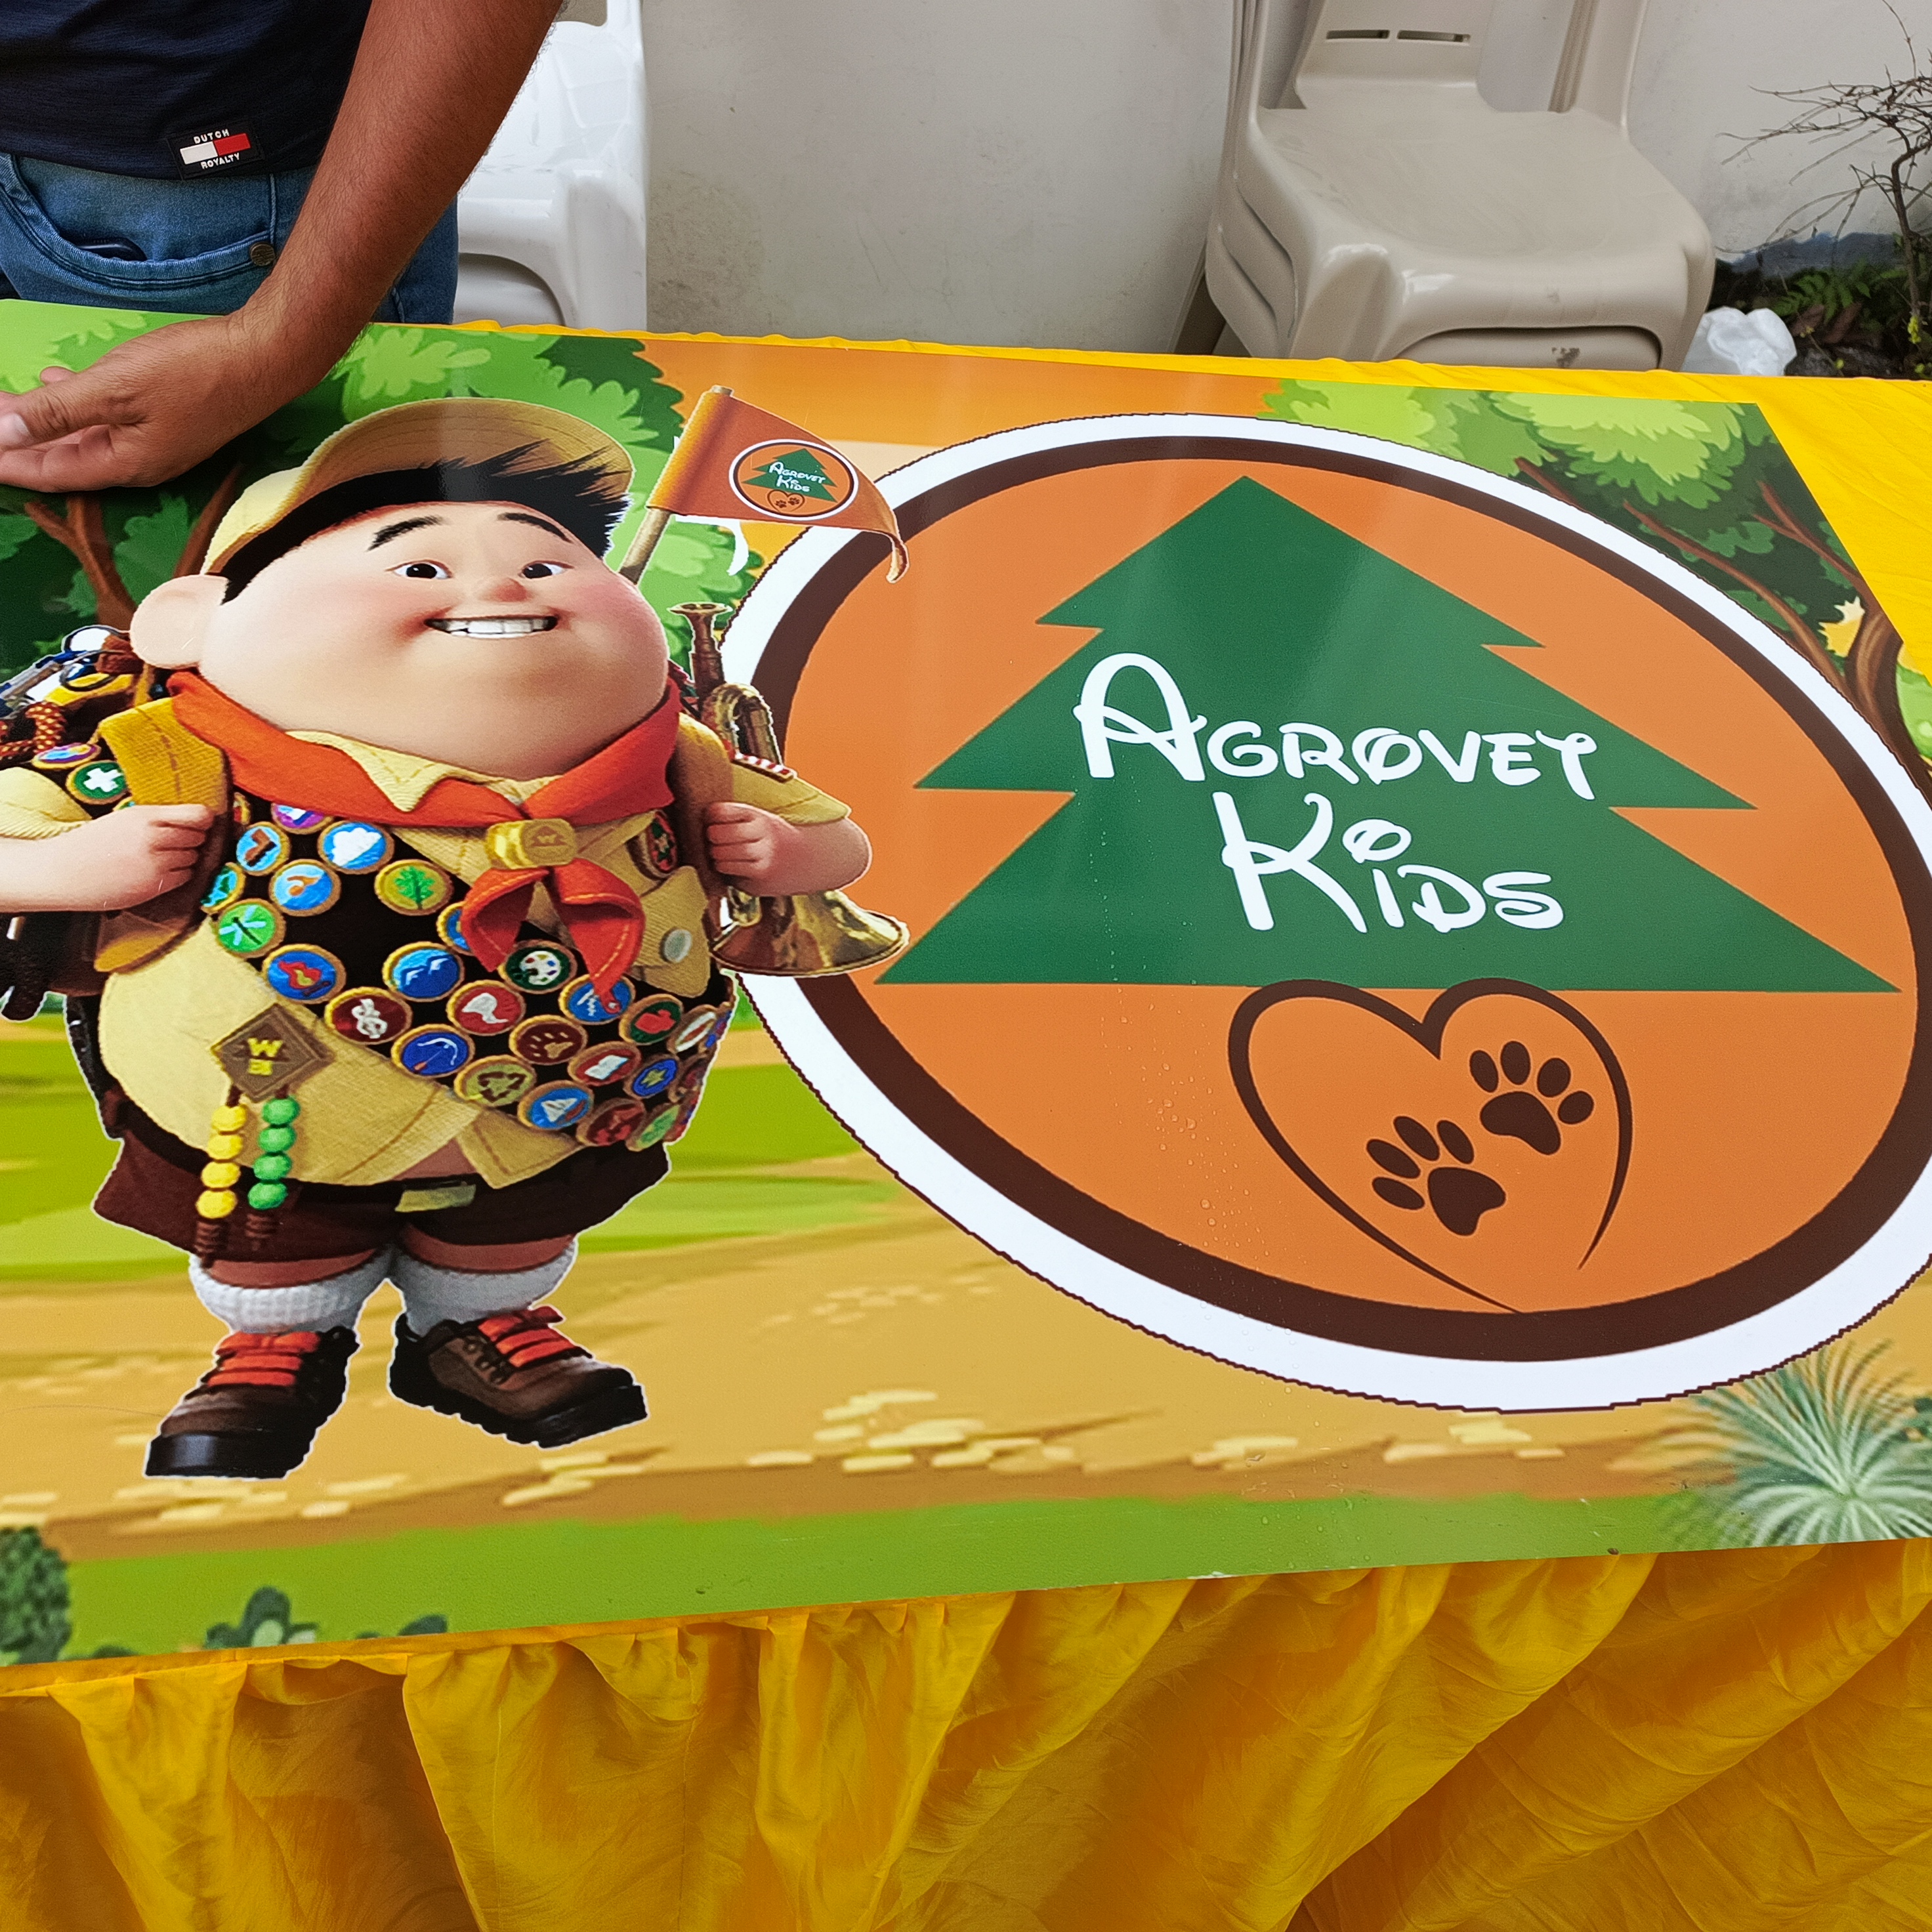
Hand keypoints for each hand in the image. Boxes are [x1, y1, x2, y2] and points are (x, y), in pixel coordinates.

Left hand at [0, 316, 328, 491]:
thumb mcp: (114, 387)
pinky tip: (58, 382)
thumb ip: (55, 410)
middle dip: (20, 444)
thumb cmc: (193, 372)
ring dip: (44, 424)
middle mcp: (140, 464)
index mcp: (126, 464)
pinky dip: (74, 407)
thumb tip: (2, 432)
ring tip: (7, 404)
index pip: (49, 473)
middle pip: (65, 461)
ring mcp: (156, 444)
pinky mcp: (167, 421)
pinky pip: (106, 423)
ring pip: (84, 440)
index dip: (6, 463)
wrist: (264, 358)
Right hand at [0, 805, 213, 912]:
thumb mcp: (123, 818)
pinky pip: (186, 877)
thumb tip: (197, 819)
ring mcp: (156, 863)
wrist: (62, 871)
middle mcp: (154, 837)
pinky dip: (179, 874)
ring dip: (185, 858)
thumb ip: (157, 817)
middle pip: (199, 837)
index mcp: (145, 815)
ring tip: (162, 857)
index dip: (203, 820)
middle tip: (176, 842)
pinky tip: (159, 871)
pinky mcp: (154, 885)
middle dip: (193, 839)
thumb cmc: (91, 843)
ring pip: (194, 858)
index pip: (199, 815)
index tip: (200, 823)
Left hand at [705, 803, 869, 895]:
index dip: (710, 817)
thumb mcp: (769, 818)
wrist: (821, 859)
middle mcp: (763, 837)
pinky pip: (728, 874)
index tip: (714, 820)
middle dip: (712, 838)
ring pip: (718, 857)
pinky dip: (727, 870)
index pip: (718, 812)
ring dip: (718, 857)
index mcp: (762, 816)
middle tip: (718, 840)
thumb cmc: (786, 836)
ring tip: (728, 854)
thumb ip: (741, 816)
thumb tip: (705, 815)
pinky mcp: (761, 881)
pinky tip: (739, 866)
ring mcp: (763, 860)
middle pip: (715, 835)